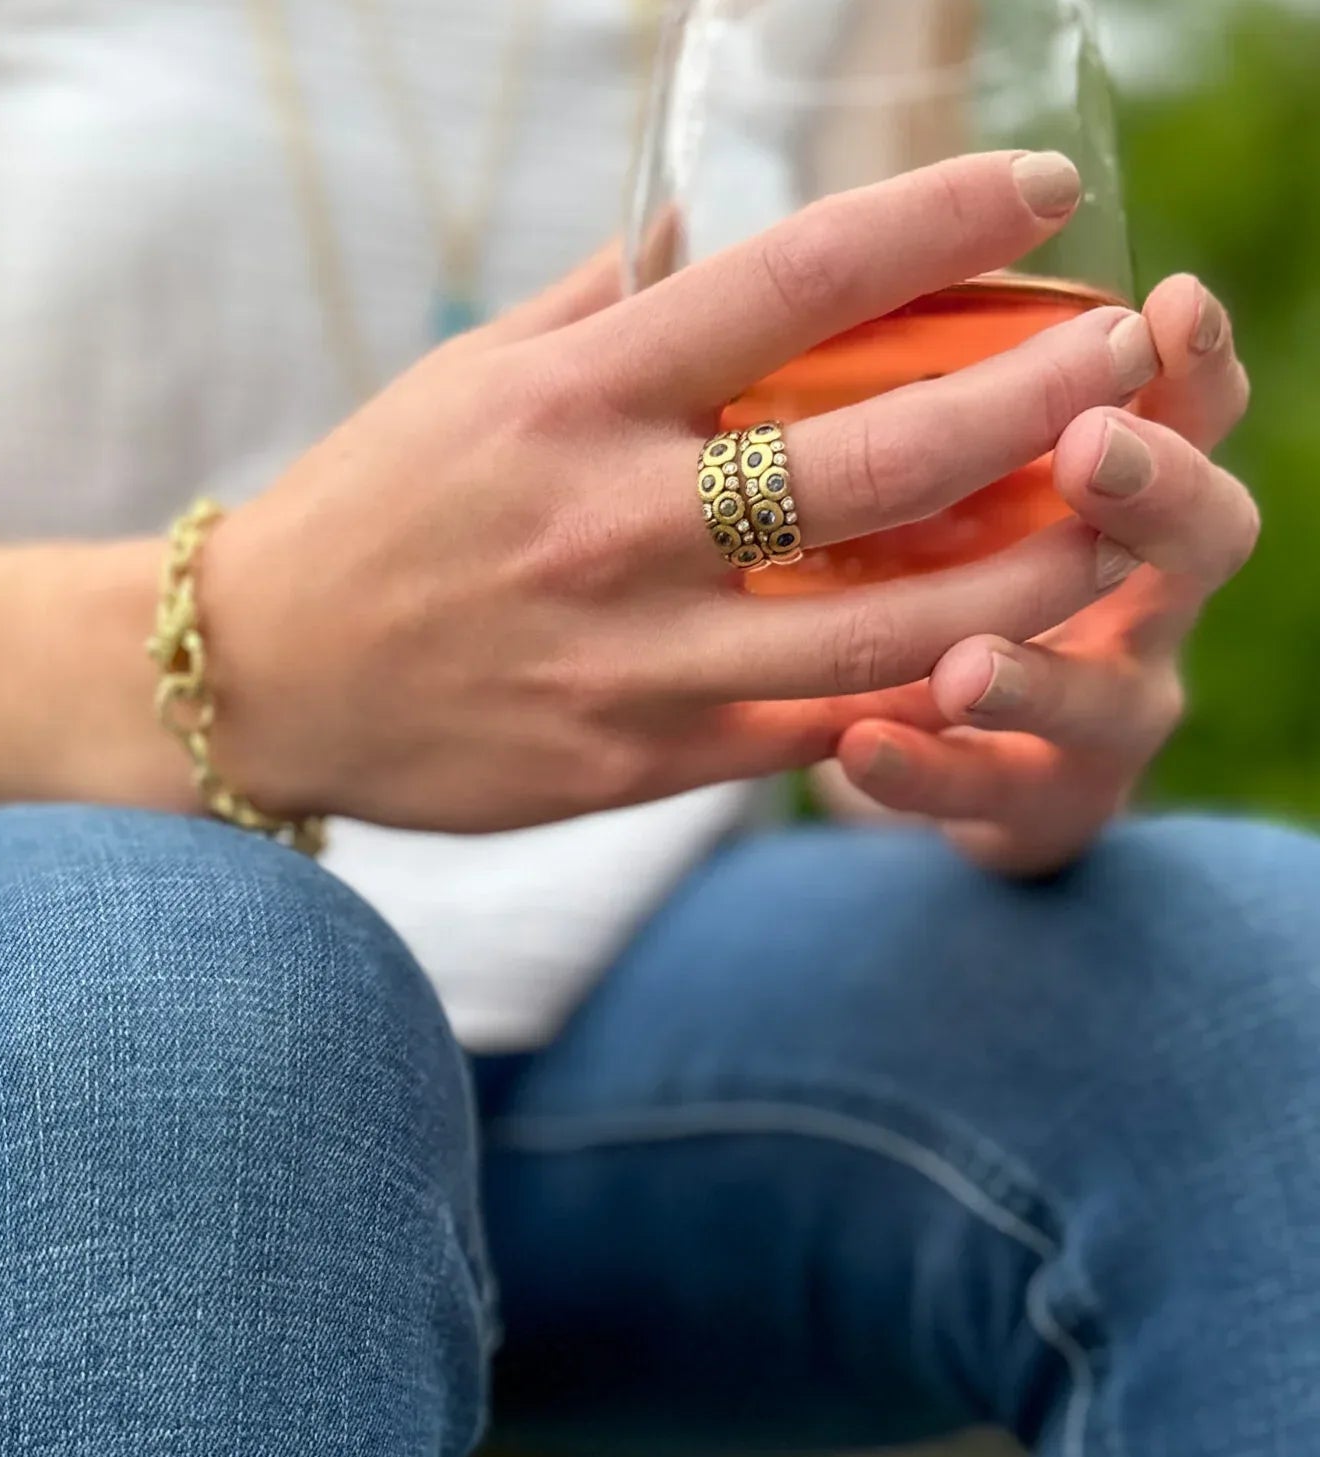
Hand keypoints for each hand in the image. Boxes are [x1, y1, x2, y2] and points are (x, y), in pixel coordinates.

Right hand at [205, 151, 1149, 833]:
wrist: (257, 675)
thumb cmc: (368, 509)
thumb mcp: (466, 378)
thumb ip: (593, 300)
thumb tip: (696, 220)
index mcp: (572, 395)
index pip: (793, 278)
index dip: (940, 218)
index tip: (1043, 189)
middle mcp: (609, 520)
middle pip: (876, 457)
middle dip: (1036, 402)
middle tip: (1129, 360)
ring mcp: (622, 655)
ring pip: (872, 628)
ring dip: (1019, 576)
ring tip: (1105, 530)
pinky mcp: (623, 763)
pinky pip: (799, 732)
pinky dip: (899, 697)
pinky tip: (974, 661)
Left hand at [828, 273, 1257, 874]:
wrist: (943, 740)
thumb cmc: (915, 550)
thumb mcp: (907, 452)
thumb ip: (865, 356)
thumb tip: (694, 227)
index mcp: (1113, 475)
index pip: (1180, 402)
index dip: (1190, 359)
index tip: (1167, 304)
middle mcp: (1132, 588)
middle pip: (1194, 536)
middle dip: (1149, 489)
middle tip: (1091, 446)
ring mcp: (1093, 706)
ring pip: (1103, 692)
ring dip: (1032, 669)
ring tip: (967, 663)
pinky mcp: (1023, 799)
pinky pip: (987, 795)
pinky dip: (924, 774)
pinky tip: (855, 753)